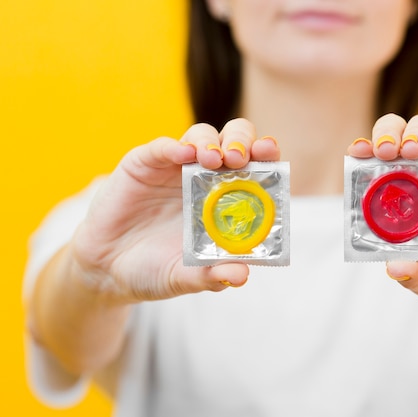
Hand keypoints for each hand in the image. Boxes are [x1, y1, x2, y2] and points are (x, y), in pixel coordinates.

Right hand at [70, 119, 279, 303]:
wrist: (107, 271)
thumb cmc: (155, 270)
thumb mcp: (185, 278)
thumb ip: (212, 276)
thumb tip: (242, 275)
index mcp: (227, 200)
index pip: (256, 169)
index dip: (266, 157)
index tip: (270, 154)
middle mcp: (206, 178)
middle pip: (234, 141)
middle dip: (242, 141)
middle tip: (240, 157)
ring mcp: (175, 168)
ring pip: (201, 136)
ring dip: (211, 142)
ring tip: (213, 158)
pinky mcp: (144, 164)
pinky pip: (162, 147)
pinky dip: (174, 146)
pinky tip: (182, 154)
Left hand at [347, 113, 417, 321]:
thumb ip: (415, 276)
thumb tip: (393, 269)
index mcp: (402, 201)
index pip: (376, 166)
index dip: (364, 153)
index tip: (356, 152)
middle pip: (400, 138)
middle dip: (387, 135)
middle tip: (385, 150)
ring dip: (417, 133)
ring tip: (410, 149)